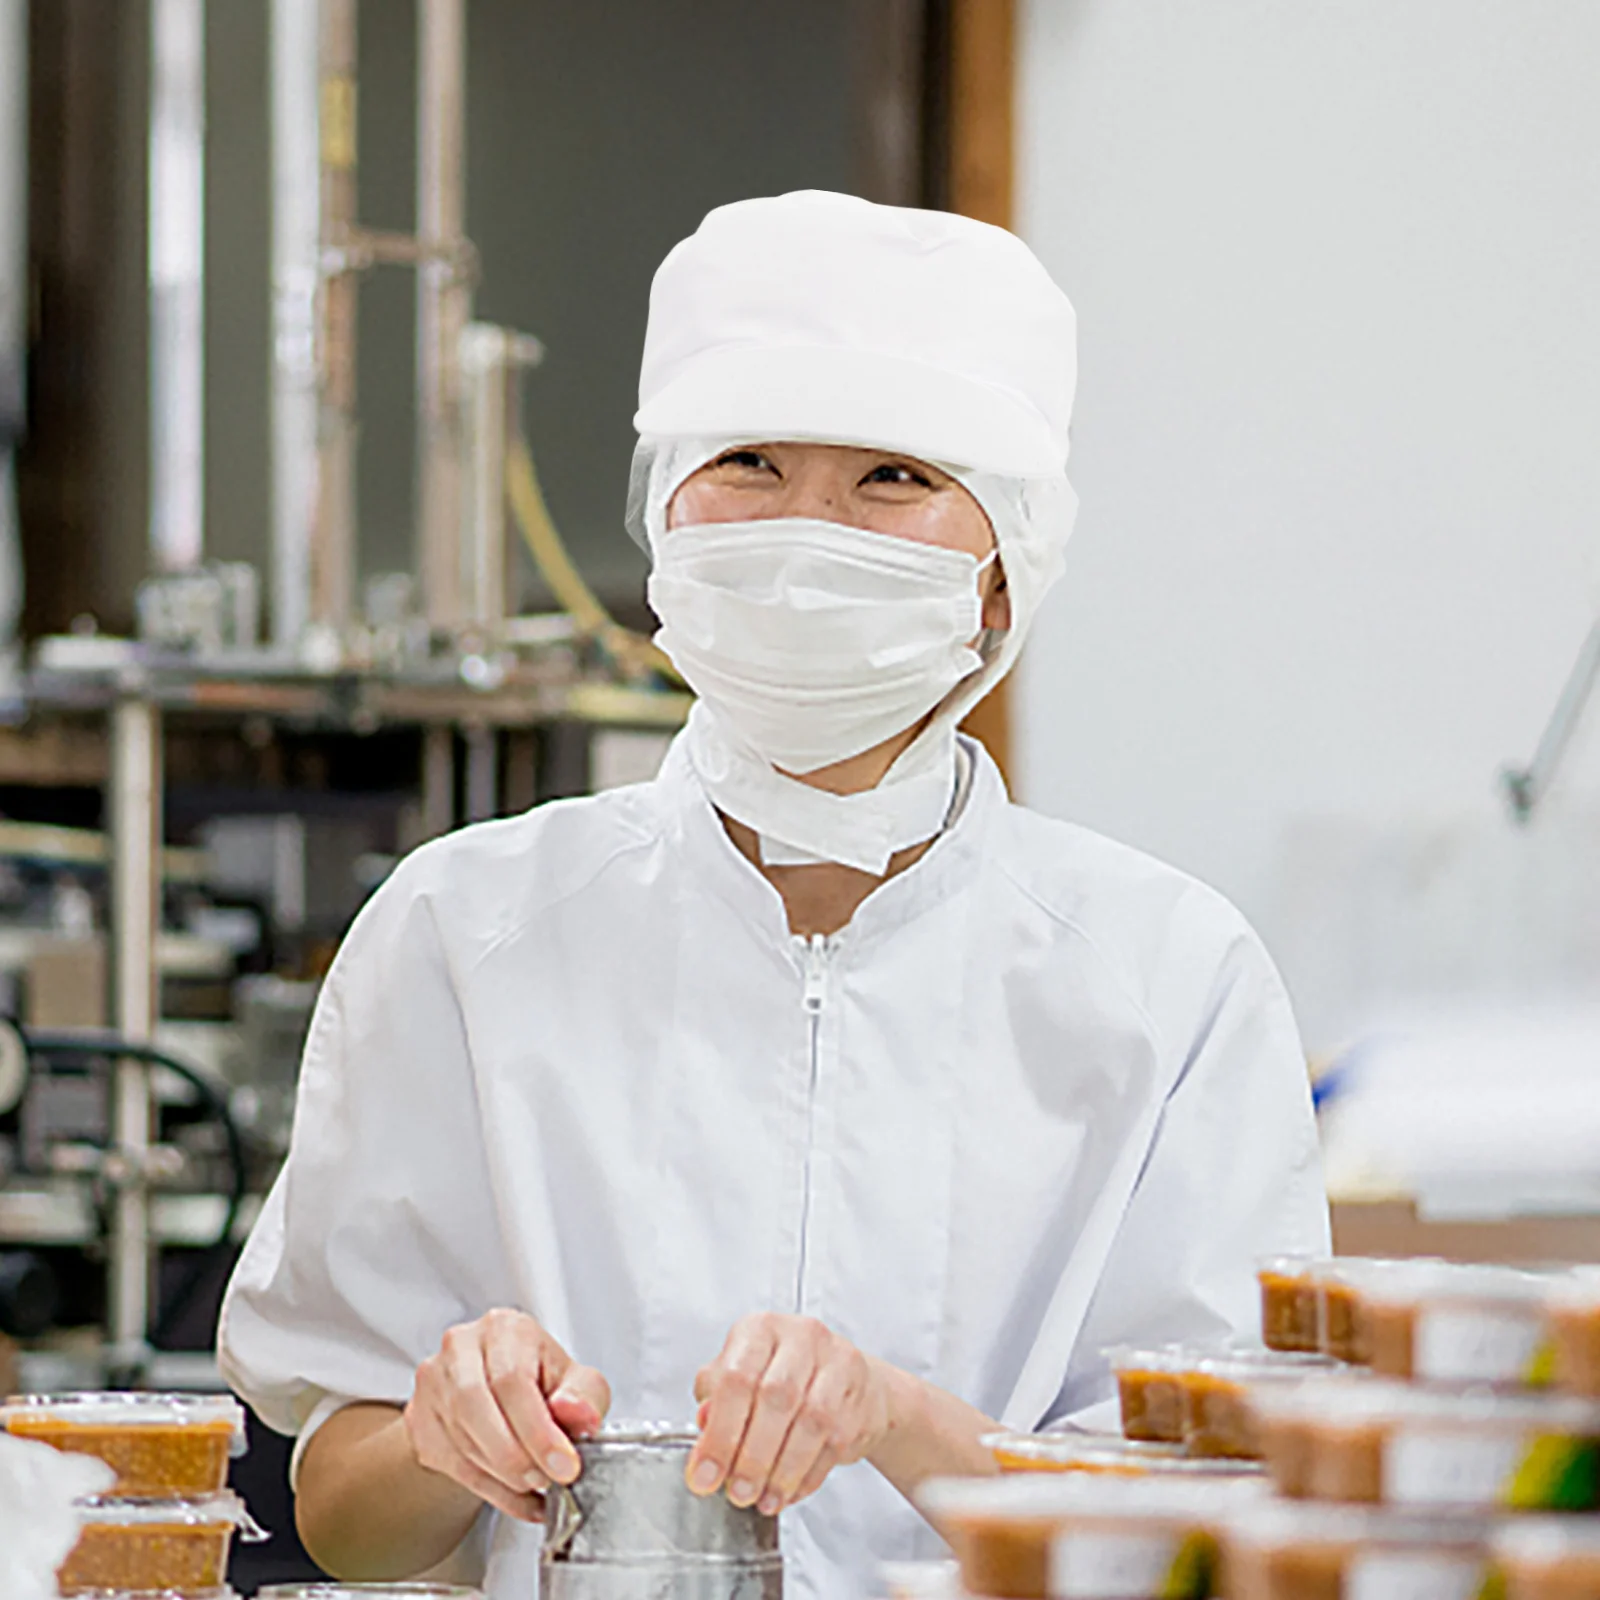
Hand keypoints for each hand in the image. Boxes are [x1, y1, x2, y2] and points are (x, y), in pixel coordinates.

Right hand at [404, 1308, 610, 1522]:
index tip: (564, 1465)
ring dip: (504, 1476)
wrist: (503, 1396)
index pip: (513, 1379)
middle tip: (546, 1479)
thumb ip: (585, 1395)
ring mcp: (433, 1383)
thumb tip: (576, 1413)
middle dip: (516, 1455)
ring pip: (461, 1439)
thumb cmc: (542, 1380)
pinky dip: (489, 1489)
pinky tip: (516, 1496)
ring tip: (536, 1485)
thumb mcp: (577, 1381)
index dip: (539, 1430)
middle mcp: (461, 1347)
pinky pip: (451, 1464)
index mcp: (505, 1328)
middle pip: (476, 1405)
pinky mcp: (419, 1419)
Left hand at [686, 1313, 891, 1515]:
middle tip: (737, 1492)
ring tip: (763, 1498)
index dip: (719, 1433)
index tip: (705, 1474)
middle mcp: (802, 1337)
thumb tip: (704, 1426)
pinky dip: (807, 1475)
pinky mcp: (860, 1396)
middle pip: (775, 1398)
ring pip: (810, 1422)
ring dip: (782, 1471)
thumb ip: (716, 1399)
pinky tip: (789, 1490)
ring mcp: (837, 1363)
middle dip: (752, 1456)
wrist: (850, 1381)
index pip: (736, 1377)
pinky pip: (834, 1443)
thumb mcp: (741, 1377)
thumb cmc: (785, 1378)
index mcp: (762, 1328)